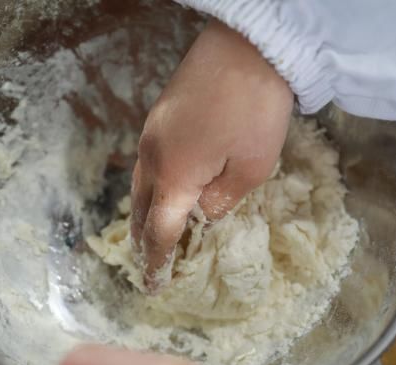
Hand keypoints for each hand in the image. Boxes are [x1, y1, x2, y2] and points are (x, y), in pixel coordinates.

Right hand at [131, 19, 292, 290]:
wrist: (248, 45)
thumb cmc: (255, 111)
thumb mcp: (252, 167)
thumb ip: (223, 200)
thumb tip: (203, 213)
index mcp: (174, 177)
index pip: (159, 231)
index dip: (157, 262)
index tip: (152, 287)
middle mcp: (154, 157)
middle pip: (140, 209)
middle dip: (142, 240)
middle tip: (147, 263)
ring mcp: (153, 133)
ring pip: (140, 185)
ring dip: (143, 213)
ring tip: (149, 232)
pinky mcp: (161, 115)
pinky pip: (148, 163)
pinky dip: (151, 187)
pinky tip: (162, 189)